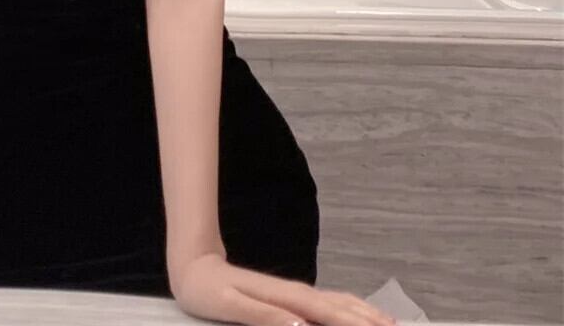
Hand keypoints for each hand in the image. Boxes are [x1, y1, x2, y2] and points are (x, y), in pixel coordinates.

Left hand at [172, 253, 397, 325]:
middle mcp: (296, 295)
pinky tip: (356, 317)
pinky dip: (348, 312)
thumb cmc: (208, 290)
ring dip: (365, 315)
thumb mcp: (229, 305)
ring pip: (339, 304)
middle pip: (343, 308)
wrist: (195, 266)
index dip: (357, 325)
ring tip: (390, 324)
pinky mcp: (290, 299)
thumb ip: (262, 315)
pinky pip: (327, 306)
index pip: (330, 315)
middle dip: (371, 321)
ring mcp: (295, 295)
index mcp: (286, 298)